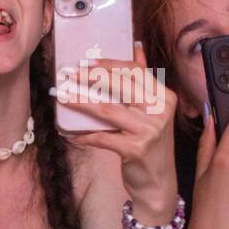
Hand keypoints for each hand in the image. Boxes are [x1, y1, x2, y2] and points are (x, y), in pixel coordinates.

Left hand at [55, 43, 179, 219]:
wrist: (158, 182)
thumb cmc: (150, 144)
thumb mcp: (153, 111)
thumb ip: (144, 80)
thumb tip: (137, 47)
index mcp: (164, 97)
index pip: (135, 72)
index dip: (109, 65)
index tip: (86, 63)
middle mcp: (160, 111)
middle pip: (120, 86)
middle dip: (90, 79)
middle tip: (68, 77)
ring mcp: (149, 130)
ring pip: (107, 109)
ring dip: (81, 103)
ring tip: (63, 97)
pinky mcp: (135, 149)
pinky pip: (101, 137)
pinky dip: (82, 135)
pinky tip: (69, 133)